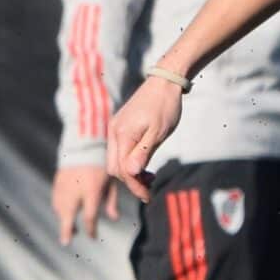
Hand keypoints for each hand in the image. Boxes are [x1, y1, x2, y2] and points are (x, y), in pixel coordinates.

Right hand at [51, 165, 119, 244]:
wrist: (85, 145)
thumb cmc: (102, 164)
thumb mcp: (111, 182)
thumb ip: (111, 201)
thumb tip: (115, 218)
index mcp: (91, 191)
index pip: (89, 216)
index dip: (91, 229)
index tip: (92, 236)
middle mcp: (75, 190)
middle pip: (67, 215)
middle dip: (66, 230)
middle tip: (66, 242)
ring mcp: (64, 186)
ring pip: (60, 208)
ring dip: (64, 219)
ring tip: (71, 230)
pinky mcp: (58, 182)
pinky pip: (56, 199)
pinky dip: (60, 209)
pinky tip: (65, 213)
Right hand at [107, 76, 185, 202]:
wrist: (164, 82)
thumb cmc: (165, 107)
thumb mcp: (158, 132)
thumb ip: (143, 152)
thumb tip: (131, 173)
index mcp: (122, 135)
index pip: (123, 170)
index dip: (135, 186)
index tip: (149, 196)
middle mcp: (114, 133)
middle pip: (115, 169)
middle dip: (132, 182)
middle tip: (151, 187)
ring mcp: (115, 129)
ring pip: (116, 161)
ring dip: (131, 173)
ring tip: (151, 177)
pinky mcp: (120, 127)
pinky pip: (120, 151)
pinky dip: (130, 161)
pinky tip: (145, 164)